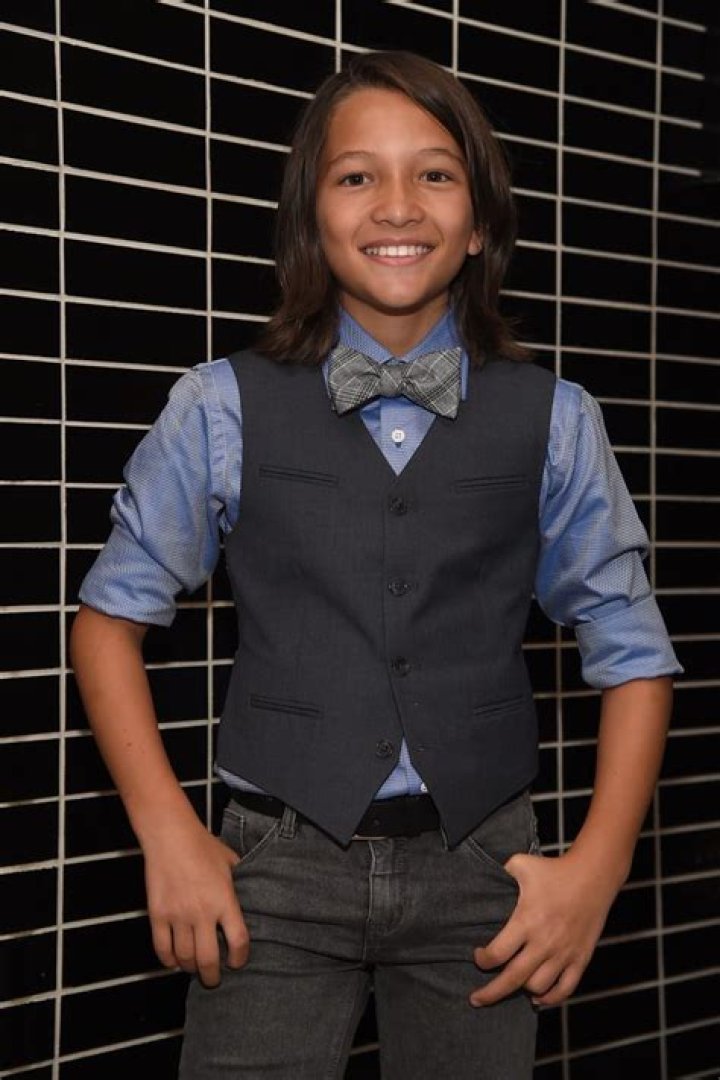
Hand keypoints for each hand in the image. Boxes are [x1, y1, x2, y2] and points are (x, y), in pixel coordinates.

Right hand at [142, 818, 248, 987]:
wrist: (170, 835)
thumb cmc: (202, 846)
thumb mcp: (230, 862)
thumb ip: (239, 883)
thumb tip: (248, 896)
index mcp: (225, 900)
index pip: (238, 941)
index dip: (239, 959)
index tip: (237, 962)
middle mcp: (202, 912)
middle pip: (209, 959)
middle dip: (212, 976)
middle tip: (214, 979)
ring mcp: (178, 915)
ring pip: (184, 958)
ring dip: (190, 968)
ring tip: (194, 968)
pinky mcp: (158, 915)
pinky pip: (162, 949)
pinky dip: (168, 960)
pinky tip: (174, 961)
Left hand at [470, 850, 616, 1007]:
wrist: (593, 876)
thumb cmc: (553, 870)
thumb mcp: (521, 864)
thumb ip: (498, 872)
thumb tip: (480, 876)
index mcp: (527, 920)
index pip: (498, 954)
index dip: (483, 960)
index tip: (478, 957)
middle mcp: (544, 941)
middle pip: (513, 978)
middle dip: (491, 993)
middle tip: (475, 999)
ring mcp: (564, 952)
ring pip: (537, 987)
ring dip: (520, 990)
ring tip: (510, 985)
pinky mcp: (580, 958)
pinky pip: (565, 989)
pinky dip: (550, 998)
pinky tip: (537, 997)